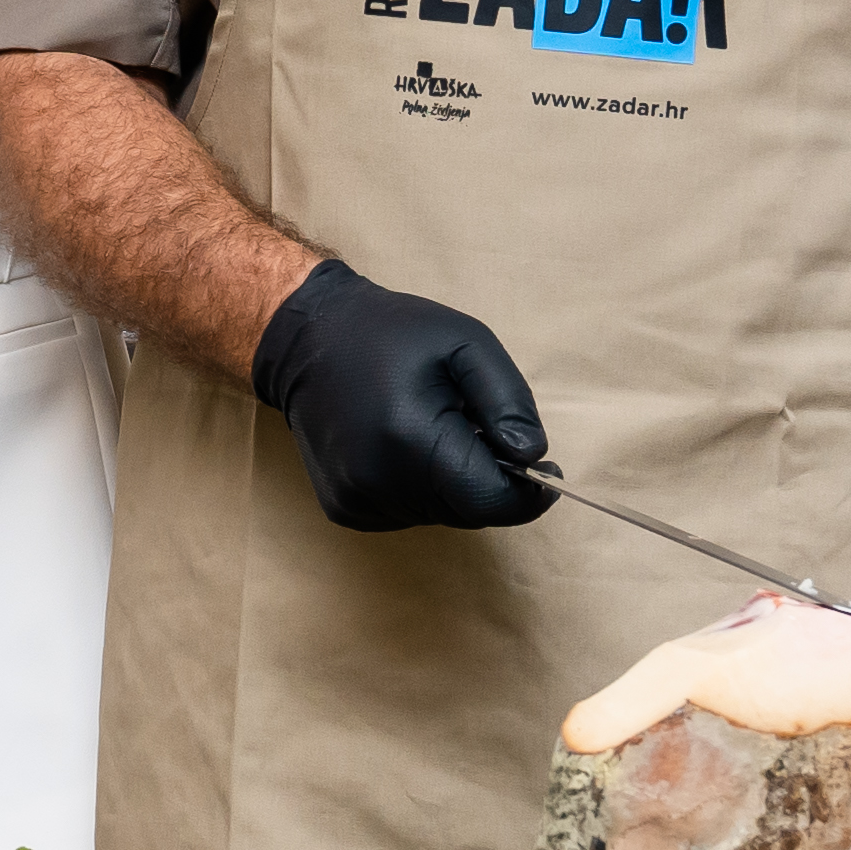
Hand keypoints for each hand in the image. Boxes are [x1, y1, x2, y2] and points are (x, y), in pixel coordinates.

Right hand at [251, 259, 564, 533]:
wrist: (306, 340)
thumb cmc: (391, 334)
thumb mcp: (466, 343)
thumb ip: (507, 399)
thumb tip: (533, 457)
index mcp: (409, 439)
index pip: (490, 500)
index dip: (526, 493)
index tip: (544, 468)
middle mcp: (377, 483)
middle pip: (468, 511)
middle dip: (487, 478)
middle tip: (476, 426)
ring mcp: (356, 502)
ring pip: (441, 516)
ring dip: (454, 483)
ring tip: (432, 429)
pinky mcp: (344, 510)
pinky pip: (409, 514)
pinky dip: (423, 488)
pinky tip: (404, 447)